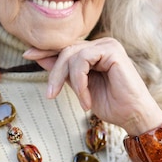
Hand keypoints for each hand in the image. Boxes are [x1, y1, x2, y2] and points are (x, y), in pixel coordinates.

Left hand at [23, 38, 161, 134]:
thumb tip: (39, 56)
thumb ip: (64, 72)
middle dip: (55, 72)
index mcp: (95, 51)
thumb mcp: (80, 87)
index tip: (27, 54)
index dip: (46, 50)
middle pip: (65, 50)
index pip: (66, 47)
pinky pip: (82, 60)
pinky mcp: (112, 50)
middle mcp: (101, 44)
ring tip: (81, 102)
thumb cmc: (112, 104)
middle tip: (51, 94)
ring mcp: (108, 45)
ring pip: (71, 54)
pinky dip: (80, 82)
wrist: (134, 117)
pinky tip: (86, 99)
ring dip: (69, 80)